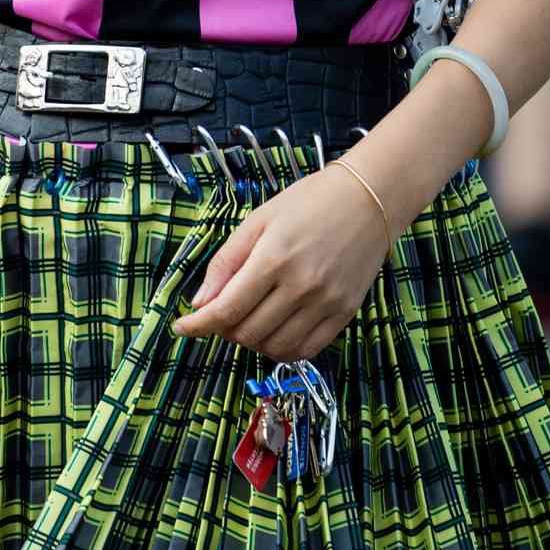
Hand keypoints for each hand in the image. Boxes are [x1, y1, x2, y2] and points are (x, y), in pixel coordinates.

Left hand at [169, 165, 390, 360]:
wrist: (368, 199)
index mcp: (274, 258)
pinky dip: (282, 348)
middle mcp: (301, 286)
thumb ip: (226, 263)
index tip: (181, 328)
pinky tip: (274, 330)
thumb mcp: (258, 221)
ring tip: (249, 318)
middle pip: (247, 333)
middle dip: (224, 330)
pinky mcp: (344, 313)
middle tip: (221, 312)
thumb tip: (200, 303)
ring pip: (274, 347)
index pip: (226, 310)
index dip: (197, 325)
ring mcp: (326, 303)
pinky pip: (305, 350)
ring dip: (251, 341)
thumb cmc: (309, 202)